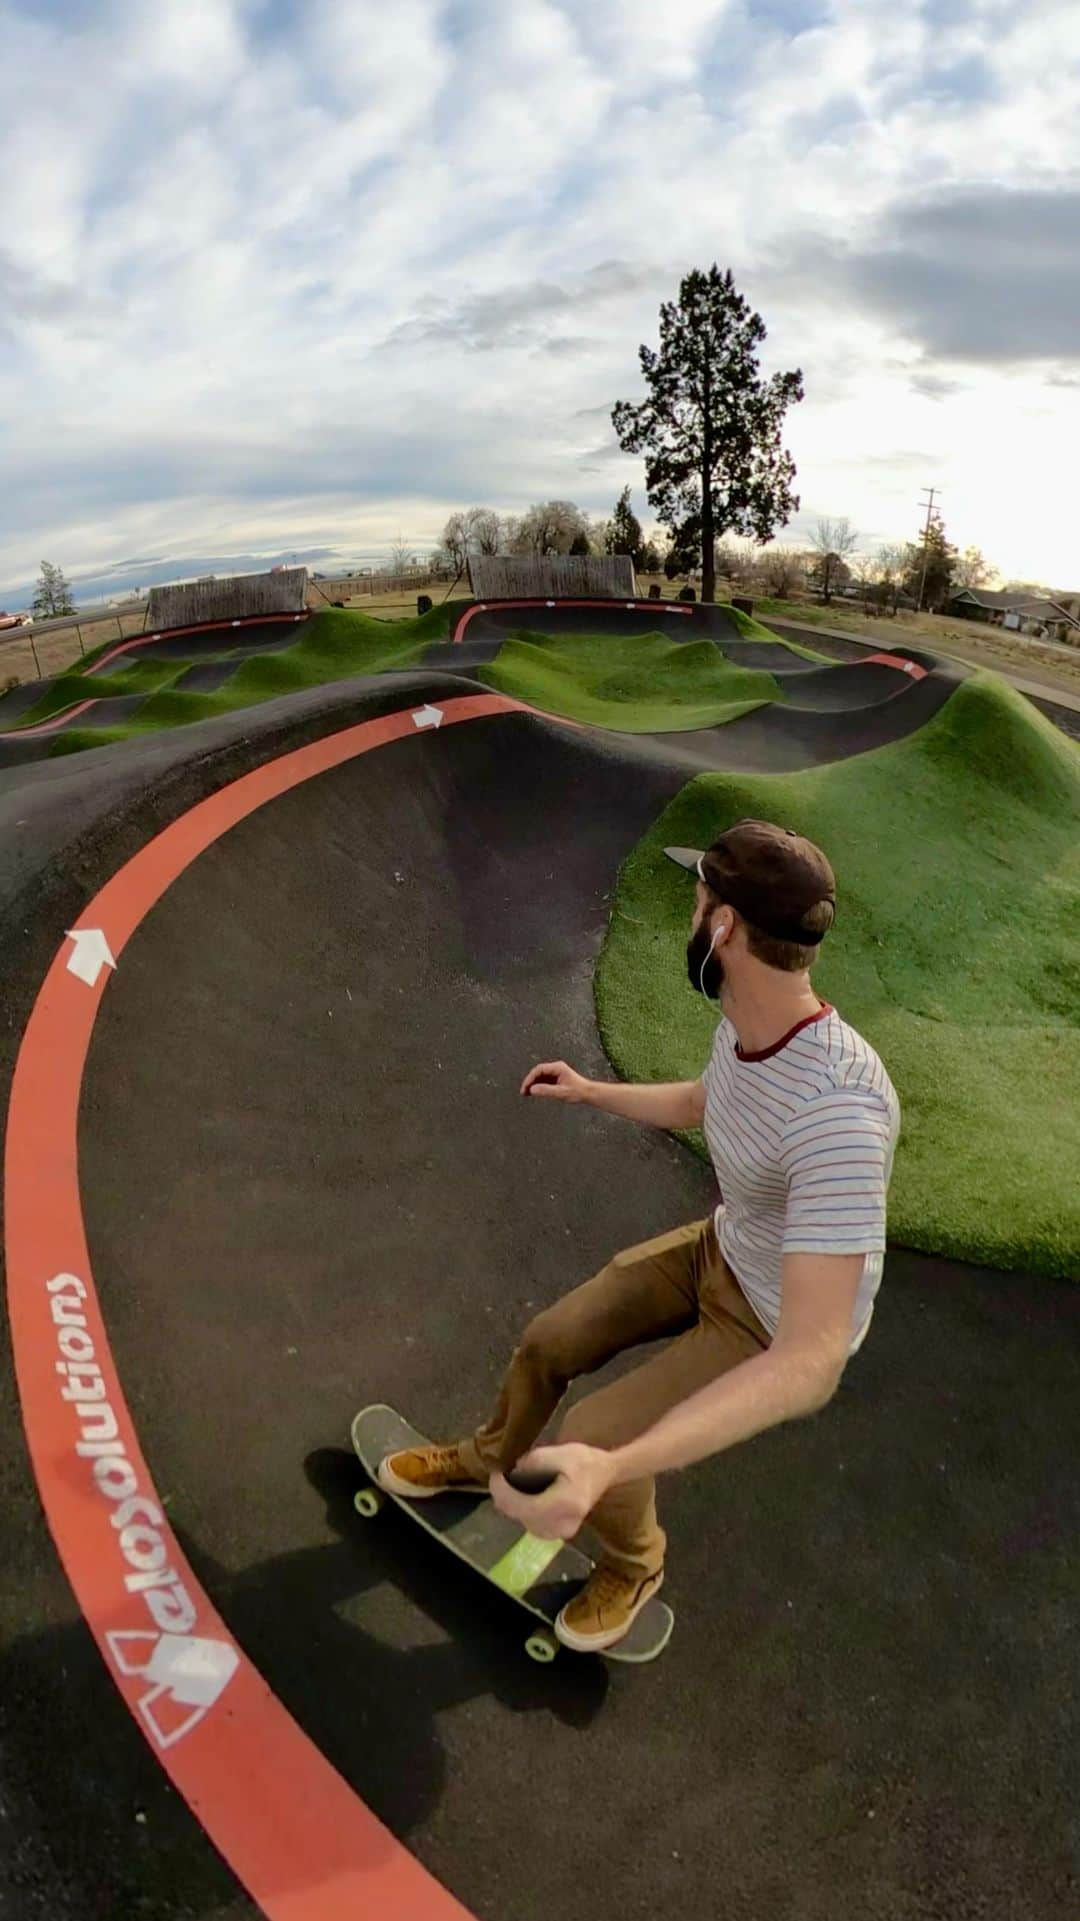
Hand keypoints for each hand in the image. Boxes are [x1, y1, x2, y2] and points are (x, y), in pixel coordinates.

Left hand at [491, 1443, 616, 1539]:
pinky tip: (523, 1497)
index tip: (495, 1475)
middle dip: (505, 1496)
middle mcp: (563, 1524)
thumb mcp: (559, 1452)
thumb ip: (533, 1462)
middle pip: (521, 1516)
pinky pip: (532, 1525)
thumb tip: (513, 1473)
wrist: (605, 1473)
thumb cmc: (584, 1461)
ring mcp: (562, 1533)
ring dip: (513, 1504)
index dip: (503, 1492)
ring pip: (524, 1522)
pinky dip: (523, 1511)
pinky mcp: (560, 1534)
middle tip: (500, 1477)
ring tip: (509, 1485)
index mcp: (565, 1504)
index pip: (523, 1506)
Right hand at [520, 1060, 592, 1102]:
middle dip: (529, 1082)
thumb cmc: (578, 1091)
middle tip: (523, 1091)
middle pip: (538, 1072)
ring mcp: (555, 1073)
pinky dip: (537, 1087)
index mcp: (557, 1067)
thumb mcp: (561, 1092)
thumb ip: (546, 1090)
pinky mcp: (555, 1079)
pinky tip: (532, 1093)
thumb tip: (532, 1089)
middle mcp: (555, 1068)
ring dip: (532, 1084)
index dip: (530, 1078)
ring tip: (525, 1094)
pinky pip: (543, 1081)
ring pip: (539, 1077)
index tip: (526, 1087)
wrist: (588, 1093)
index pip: (539, 1070)